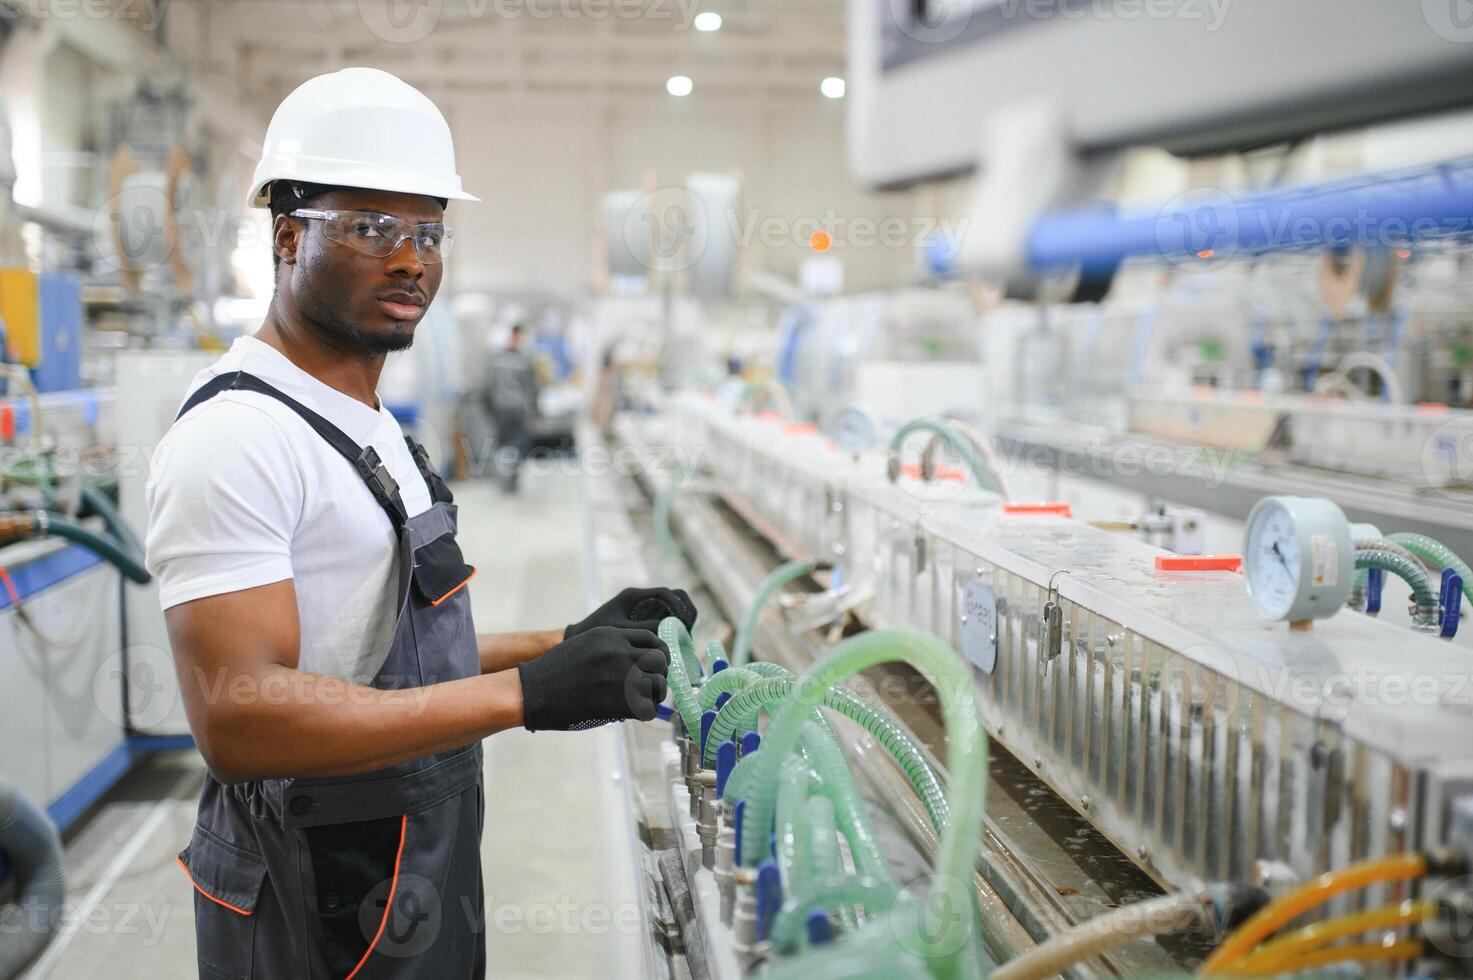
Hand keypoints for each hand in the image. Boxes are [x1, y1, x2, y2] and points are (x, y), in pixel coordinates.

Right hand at [516, 626, 669, 730]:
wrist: (531, 692)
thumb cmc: (553, 672)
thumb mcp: (584, 646)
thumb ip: (611, 648)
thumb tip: (637, 662)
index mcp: (611, 635)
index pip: (652, 639)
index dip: (655, 655)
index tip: (651, 668)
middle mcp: (620, 651)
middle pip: (661, 659)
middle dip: (659, 673)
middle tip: (648, 686)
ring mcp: (621, 675)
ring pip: (659, 684)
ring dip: (653, 695)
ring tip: (638, 701)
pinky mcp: (619, 701)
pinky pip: (648, 709)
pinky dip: (642, 714)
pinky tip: (628, 714)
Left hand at [565, 587, 695, 639]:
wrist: (577, 638)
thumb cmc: (595, 632)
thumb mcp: (622, 631)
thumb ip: (645, 629)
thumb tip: (671, 631)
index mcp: (634, 595)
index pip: (668, 593)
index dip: (680, 608)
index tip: (683, 626)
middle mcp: (642, 598)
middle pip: (676, 597)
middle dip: (687, 612)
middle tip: (687, 633)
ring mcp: (644, 608)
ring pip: (674, 608)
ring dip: (683, 622)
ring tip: (683, 641)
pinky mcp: (644, 620)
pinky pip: (666, 619)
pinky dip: (675, 629)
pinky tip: (673, 645)